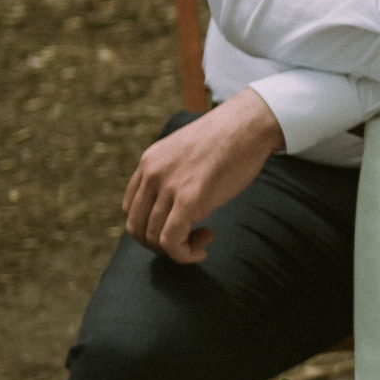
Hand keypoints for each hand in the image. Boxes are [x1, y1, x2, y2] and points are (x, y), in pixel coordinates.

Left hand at [122, 88, 284, 263]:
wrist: (249, 124)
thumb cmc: (229, 140)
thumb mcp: (187, 153)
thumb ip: (174, 173)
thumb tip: (178, 201)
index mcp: (148, 163)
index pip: (131, 208)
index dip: (151, 226)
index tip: (179, 226)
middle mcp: (152, 174)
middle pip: (137, 227)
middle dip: (159, 244)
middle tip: (188, 240)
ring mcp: (169, 186)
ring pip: (153, 237)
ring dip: (177, 250)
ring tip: (203, 240)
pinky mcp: (189, 198)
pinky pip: (171, 241)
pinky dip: (183, 255)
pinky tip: (201, 250)